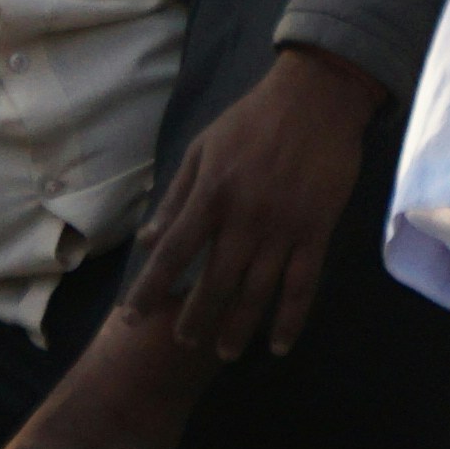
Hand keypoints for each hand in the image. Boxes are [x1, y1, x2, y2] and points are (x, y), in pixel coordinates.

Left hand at [116, 44, 386, 361]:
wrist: (316, 97)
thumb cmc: (252, 119)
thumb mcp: (202, 147)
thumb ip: (176, 196)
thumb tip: (147, 240)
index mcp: (211, 194)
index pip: (172, 253)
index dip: (149, 289)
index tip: (132, 317)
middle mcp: (244, 217)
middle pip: (213, 282)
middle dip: (195, 318)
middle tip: (183, 342)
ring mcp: (283, 227)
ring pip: (257, 292)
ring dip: (238, 327)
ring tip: (226, 352)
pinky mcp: (317, 231)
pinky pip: (303, 285)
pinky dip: (290, 319)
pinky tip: (279, 343)